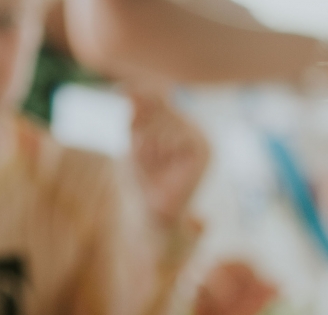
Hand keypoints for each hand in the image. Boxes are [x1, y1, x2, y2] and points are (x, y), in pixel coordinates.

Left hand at [129, 90, 209, 231]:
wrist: (153, 213)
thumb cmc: (141, 179)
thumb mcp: (131, 140)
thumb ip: (133, 114)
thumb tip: (125, 88)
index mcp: (175, 120)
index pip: (154, 94)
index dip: (136, 99)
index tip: (123, 109)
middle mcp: (190, 124)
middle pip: (157, 105)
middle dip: (140, 131)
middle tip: (144, 159)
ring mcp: (200, 135)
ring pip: (163, 121)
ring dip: (148, 145)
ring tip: (154, 167)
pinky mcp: (204, 149)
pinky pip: (175, 135)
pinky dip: (162, 151)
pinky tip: (165, 169)